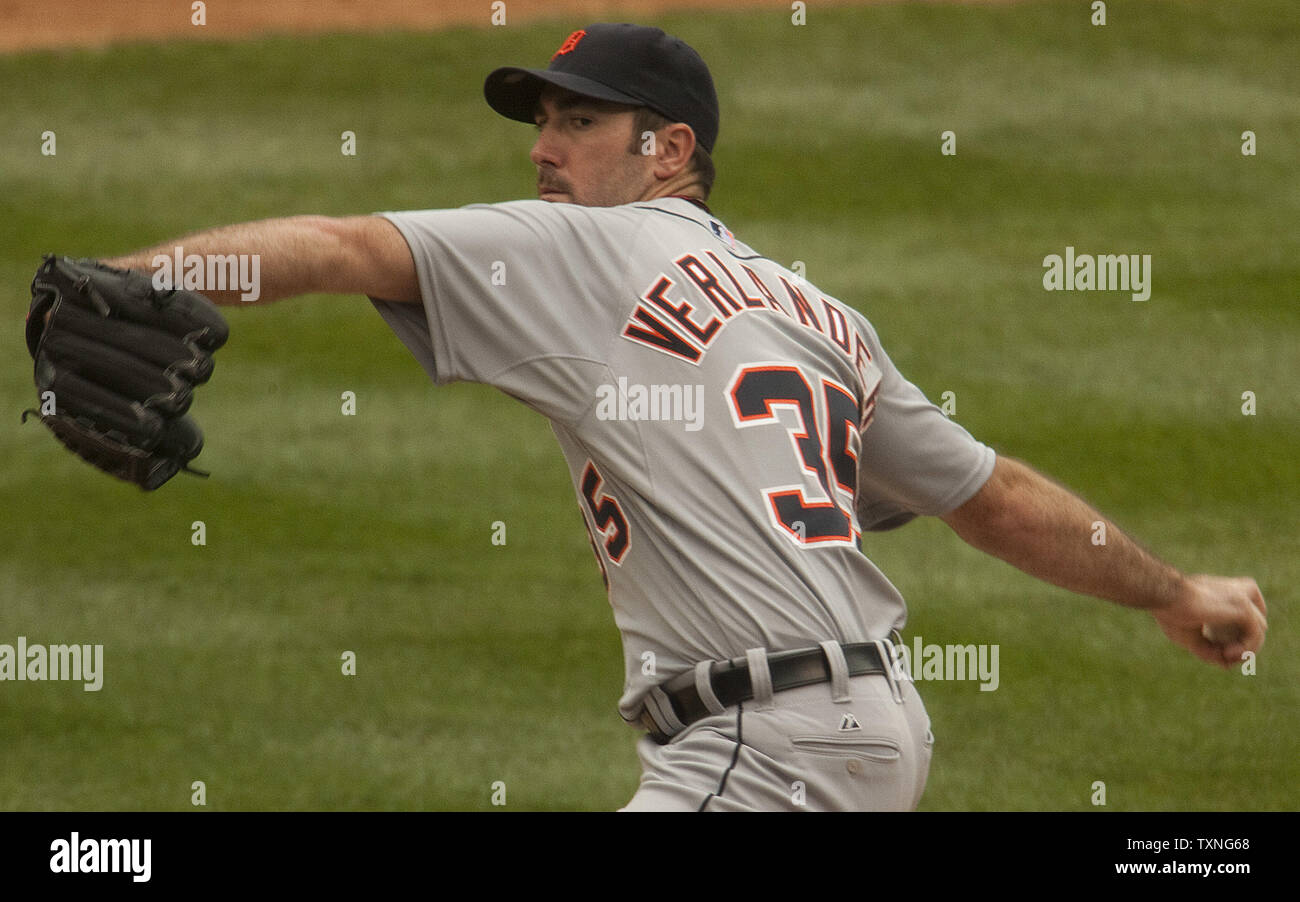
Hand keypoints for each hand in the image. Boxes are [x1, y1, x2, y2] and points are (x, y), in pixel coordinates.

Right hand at [1151, 574, 1266, 668]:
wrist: (1163, 595)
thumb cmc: (1169, 611)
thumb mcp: (1190, 636)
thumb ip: (1210, 650)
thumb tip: (1227, 665)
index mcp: (1226, 592)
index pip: (1245, 620)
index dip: (1235, 640)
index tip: (1219, 652)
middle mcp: (1239, 590)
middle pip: (1254, 626)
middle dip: (1241, 645)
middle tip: (1223, 656)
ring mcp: (1243, 597)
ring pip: (1258, 631)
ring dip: (1244, 650)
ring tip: (1223, 656)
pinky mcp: (1244, 607)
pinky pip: (1256, 635)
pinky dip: (1245, 649)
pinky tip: (1226, 653)